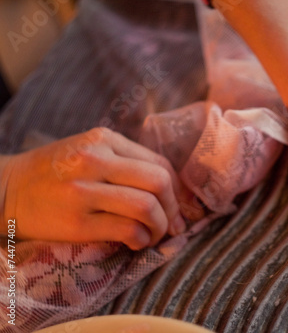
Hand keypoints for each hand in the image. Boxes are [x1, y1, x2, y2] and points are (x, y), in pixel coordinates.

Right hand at [0, 127, 195, 249]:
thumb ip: (126, 162)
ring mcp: (84, 190)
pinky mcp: (77, 221)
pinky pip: (127, 230)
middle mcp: (96, 160)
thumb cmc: (55, 172)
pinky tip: (137, 242)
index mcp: (104, 140)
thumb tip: (171, 190)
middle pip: (159, 182)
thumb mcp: (90, 151)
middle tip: (173, 224)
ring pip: (147, 207)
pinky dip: (142, 240)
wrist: (6, 189)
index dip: (176, 189)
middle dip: (173, 208)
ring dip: (161, 227)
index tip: (176, 206)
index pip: (159, 163)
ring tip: (154, 236)